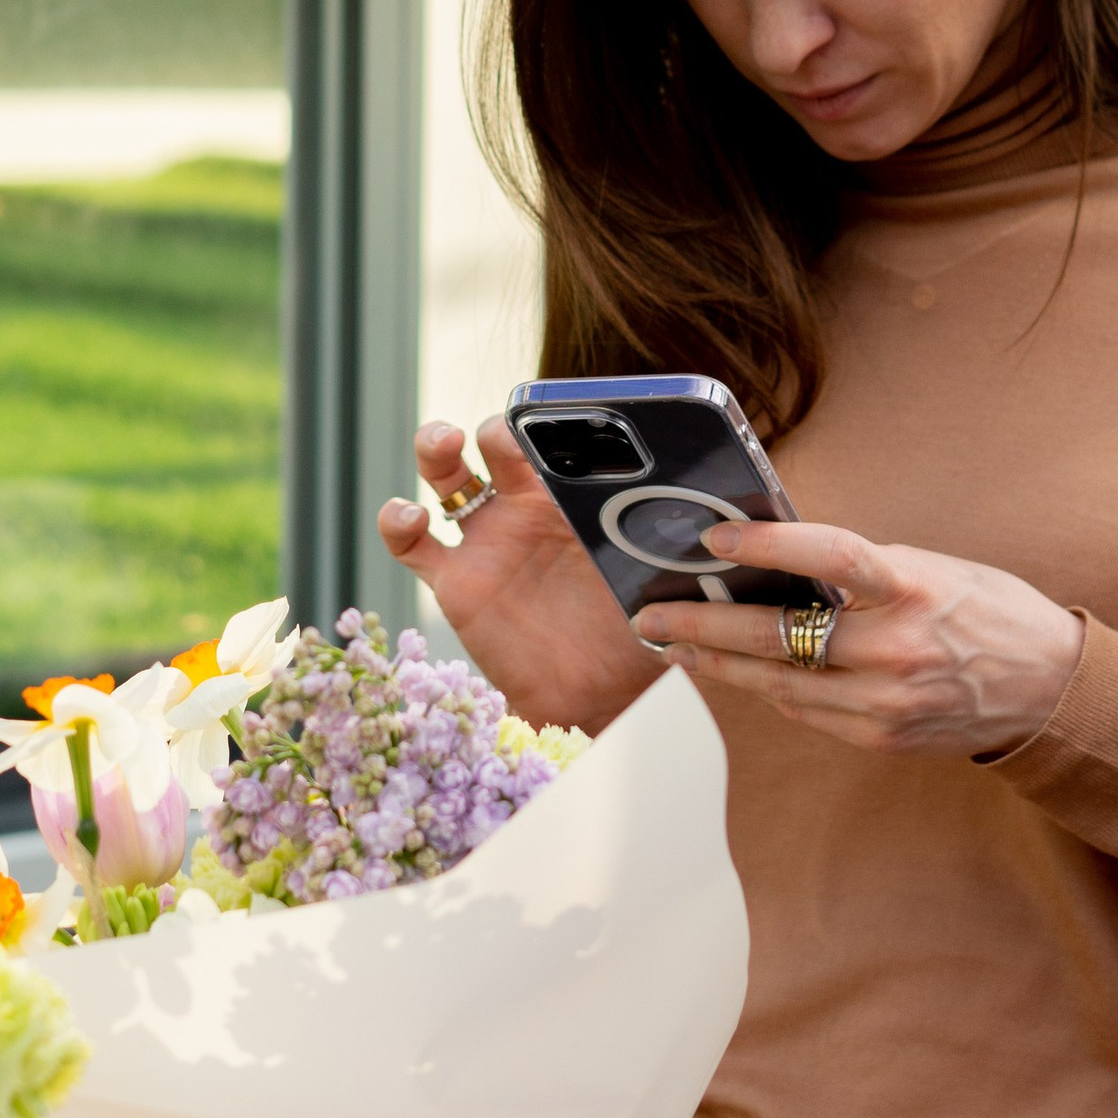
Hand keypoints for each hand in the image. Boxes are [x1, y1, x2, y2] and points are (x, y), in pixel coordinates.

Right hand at [375, 417, 659, 731]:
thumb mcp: (667, 581)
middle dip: (499, 428)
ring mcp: (489, 541)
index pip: (561, 442)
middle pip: (498, 444)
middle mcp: (529, 509)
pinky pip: (412, 543)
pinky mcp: (456, 582)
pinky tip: (407, 515)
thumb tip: (719, 512)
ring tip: (444, 443)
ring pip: (447, 475)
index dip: (556, 423)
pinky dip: (398, 521)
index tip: (564, 419)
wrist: (602, 698)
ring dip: (437, 446)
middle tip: (508, 435)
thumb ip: (678, 548)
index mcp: (579, 498)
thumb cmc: (641, 634)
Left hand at [637, 521, 1086, 757]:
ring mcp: (885, 701)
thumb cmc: (991, 613)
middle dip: (703, 625)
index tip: (716, 536)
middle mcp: (895, 648)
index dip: (768, 543)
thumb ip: (863, 570)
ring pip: (778, 682)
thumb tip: (781, 562)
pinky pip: (807, 710)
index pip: (828, 556)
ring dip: (720, 662)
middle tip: (651, 615)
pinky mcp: (881, 736)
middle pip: (777, 636)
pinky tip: (739, 669)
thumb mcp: (934, 569)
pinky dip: (770, 687)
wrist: (1052, 691)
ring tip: (675, 643)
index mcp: (912, 588)